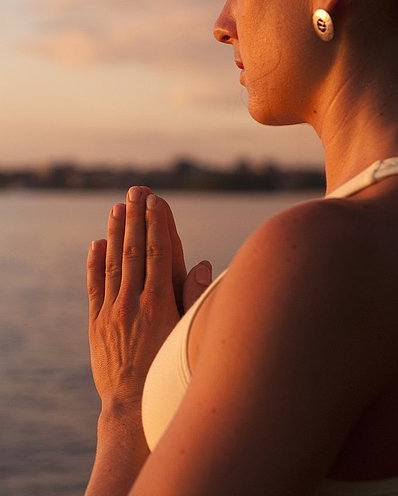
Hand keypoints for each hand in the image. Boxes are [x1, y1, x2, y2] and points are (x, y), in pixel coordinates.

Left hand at [87, 186, 211, 408]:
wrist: (134, 404)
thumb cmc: (171, 369)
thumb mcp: (188, 333)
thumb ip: (194, 297)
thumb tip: (201, 264)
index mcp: (160, 302)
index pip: (159, 252)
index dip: (157, 224)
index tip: (155, 201)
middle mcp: (134, 301)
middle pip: (135, 250)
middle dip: (136, 218)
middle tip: (134, 191)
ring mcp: (112, 311)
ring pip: (114, 263)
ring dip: (116, 233)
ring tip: (116, 208)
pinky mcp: (96, 322)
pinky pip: (95, 286)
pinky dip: (95, 263)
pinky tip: (97, 243)